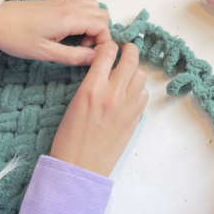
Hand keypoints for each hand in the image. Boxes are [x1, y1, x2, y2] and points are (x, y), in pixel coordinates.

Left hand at [0, 0, 110, 64]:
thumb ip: (72, 56)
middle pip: (102, 14)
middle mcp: (70, 6)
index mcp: (69, 18)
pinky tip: (70, 25)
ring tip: (77, 38)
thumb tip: (94, 58)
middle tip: (83, 48)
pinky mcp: (55, 0)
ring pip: (93, 5)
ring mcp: (63, 1)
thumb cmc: (16, 38)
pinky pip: (80, 0)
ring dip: (93, 21)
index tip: (90, 54)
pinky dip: (83, 11)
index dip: (103, 42)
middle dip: (100, 32)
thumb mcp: (44, 52)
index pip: (102, 26)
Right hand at [50, 42, 147, 176]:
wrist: (80, 167)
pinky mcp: (135, 118)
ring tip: (126, 75)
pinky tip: (129, 94)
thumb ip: (91, 83)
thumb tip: (103, 70)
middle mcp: (112, 93)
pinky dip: (138, 90)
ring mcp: (127, 106)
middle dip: (129, 50)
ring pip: (141, 75)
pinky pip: (144, 94)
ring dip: (134, 71)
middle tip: (126, 49)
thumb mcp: (74, 102)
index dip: (109, 45)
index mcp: (92, 87)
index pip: (107, 52)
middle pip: (130, 59)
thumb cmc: (69, 138)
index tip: (109, 47)